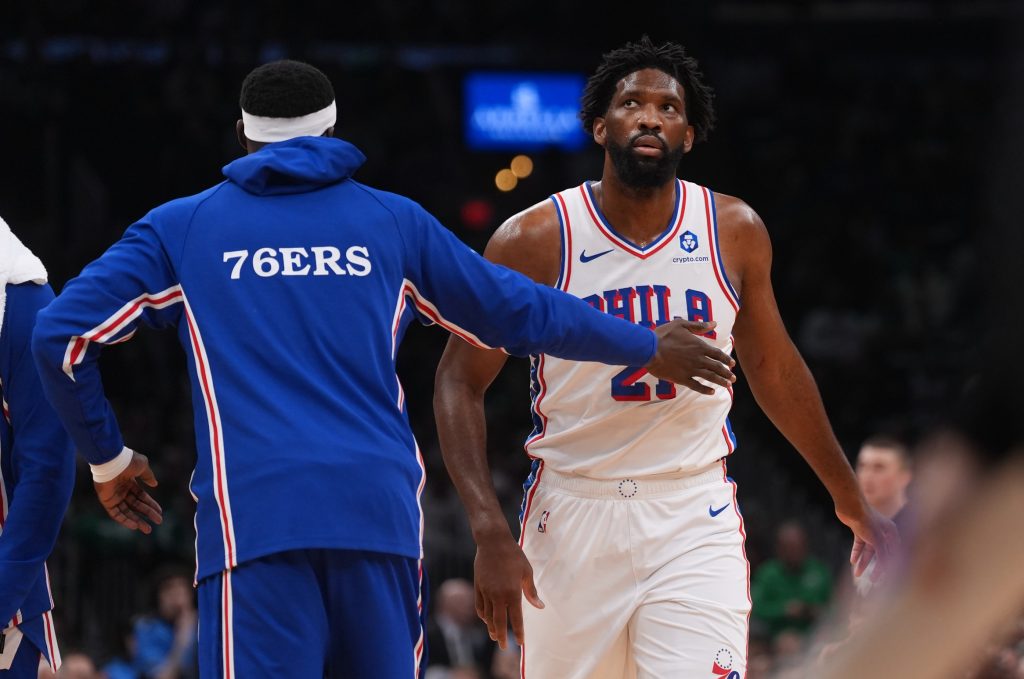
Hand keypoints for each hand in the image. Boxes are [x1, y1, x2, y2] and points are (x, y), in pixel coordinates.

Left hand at [93, 451, 162, 533]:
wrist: (111, 460)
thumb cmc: (127, 461)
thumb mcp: (142, 466)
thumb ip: (148, 476)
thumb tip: (155, 484)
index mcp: (129, 482)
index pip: (142, 496)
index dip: (151, 504)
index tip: (160, 511)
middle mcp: (122, 490)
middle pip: (136, 505)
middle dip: (148, 513)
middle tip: (159, 522)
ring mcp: (114, 496)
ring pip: (127, 512)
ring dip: (137, 520)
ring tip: (148, 529)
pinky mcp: (107, 501)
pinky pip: (116, 514)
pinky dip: (124, 520)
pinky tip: (135, 526)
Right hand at [474, 535, 543, 649]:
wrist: (492, 541)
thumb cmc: (513, 555)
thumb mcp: (527, 572)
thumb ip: (531, 591)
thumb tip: (540, 606)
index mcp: (512, 593)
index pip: (516, 619)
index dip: (518, 632)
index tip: (520, 643)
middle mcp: (497, 595)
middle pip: (499, 622)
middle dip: (502, 636)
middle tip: (503, 647)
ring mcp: (486, 591)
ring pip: (487, 616)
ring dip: (491, 628)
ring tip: (494, 636)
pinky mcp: (478, 586)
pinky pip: (479, 605)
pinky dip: (482, 615)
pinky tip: (485, 619)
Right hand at [644, 319, 735, 394]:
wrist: (649, 349)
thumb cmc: (664, 335)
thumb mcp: (681, 325)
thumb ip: (699, 326)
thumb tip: (714, 323)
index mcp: (699, 346)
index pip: (718, 354)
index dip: (726, 359)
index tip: (732, 364)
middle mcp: (698, 359)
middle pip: (717, 367)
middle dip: (726, 373)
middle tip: (733, 378)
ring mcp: (691, 370)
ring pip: (710, 377)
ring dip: (720, 381)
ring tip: (728, 385)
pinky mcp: (682, 378)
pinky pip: (696, 386)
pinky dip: (705, 390)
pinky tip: (711, 392)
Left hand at [838, 502, 900, 579]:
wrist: (850, 505)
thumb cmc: (866, 521)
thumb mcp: (877, 540)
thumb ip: (883, 555)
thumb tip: (887, 570)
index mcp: (891, 533)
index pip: (893, 554)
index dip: (889, 567)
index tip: (885, 579)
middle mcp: (883, 532)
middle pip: (880, 554)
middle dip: (875, 567)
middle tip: (872, 581)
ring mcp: (870, 531)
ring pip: (868, 550)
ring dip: (863, 562)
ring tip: (857, 574)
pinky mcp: (859, 529)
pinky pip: (860, 544)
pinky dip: (857, 552)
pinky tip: (852, 561)